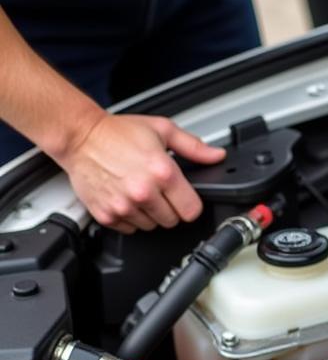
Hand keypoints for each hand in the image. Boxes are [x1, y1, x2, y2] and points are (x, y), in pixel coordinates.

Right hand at [55, 113, 224, 232]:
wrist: (79, 137)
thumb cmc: (118, 133)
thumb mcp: (162, 130)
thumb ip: (193, 146)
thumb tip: (216, 156)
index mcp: (162, 173)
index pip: (192, 210)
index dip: (190, 204)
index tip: (184, 197)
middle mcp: (144, 192)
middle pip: (173, 221)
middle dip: (170, 208)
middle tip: (159, 190)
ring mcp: (124, 206)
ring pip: (152, 226)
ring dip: (150, 214)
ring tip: (140, 192)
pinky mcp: (107, 215)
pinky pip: (129, 229)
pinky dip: (130, 218)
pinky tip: (126, 199)